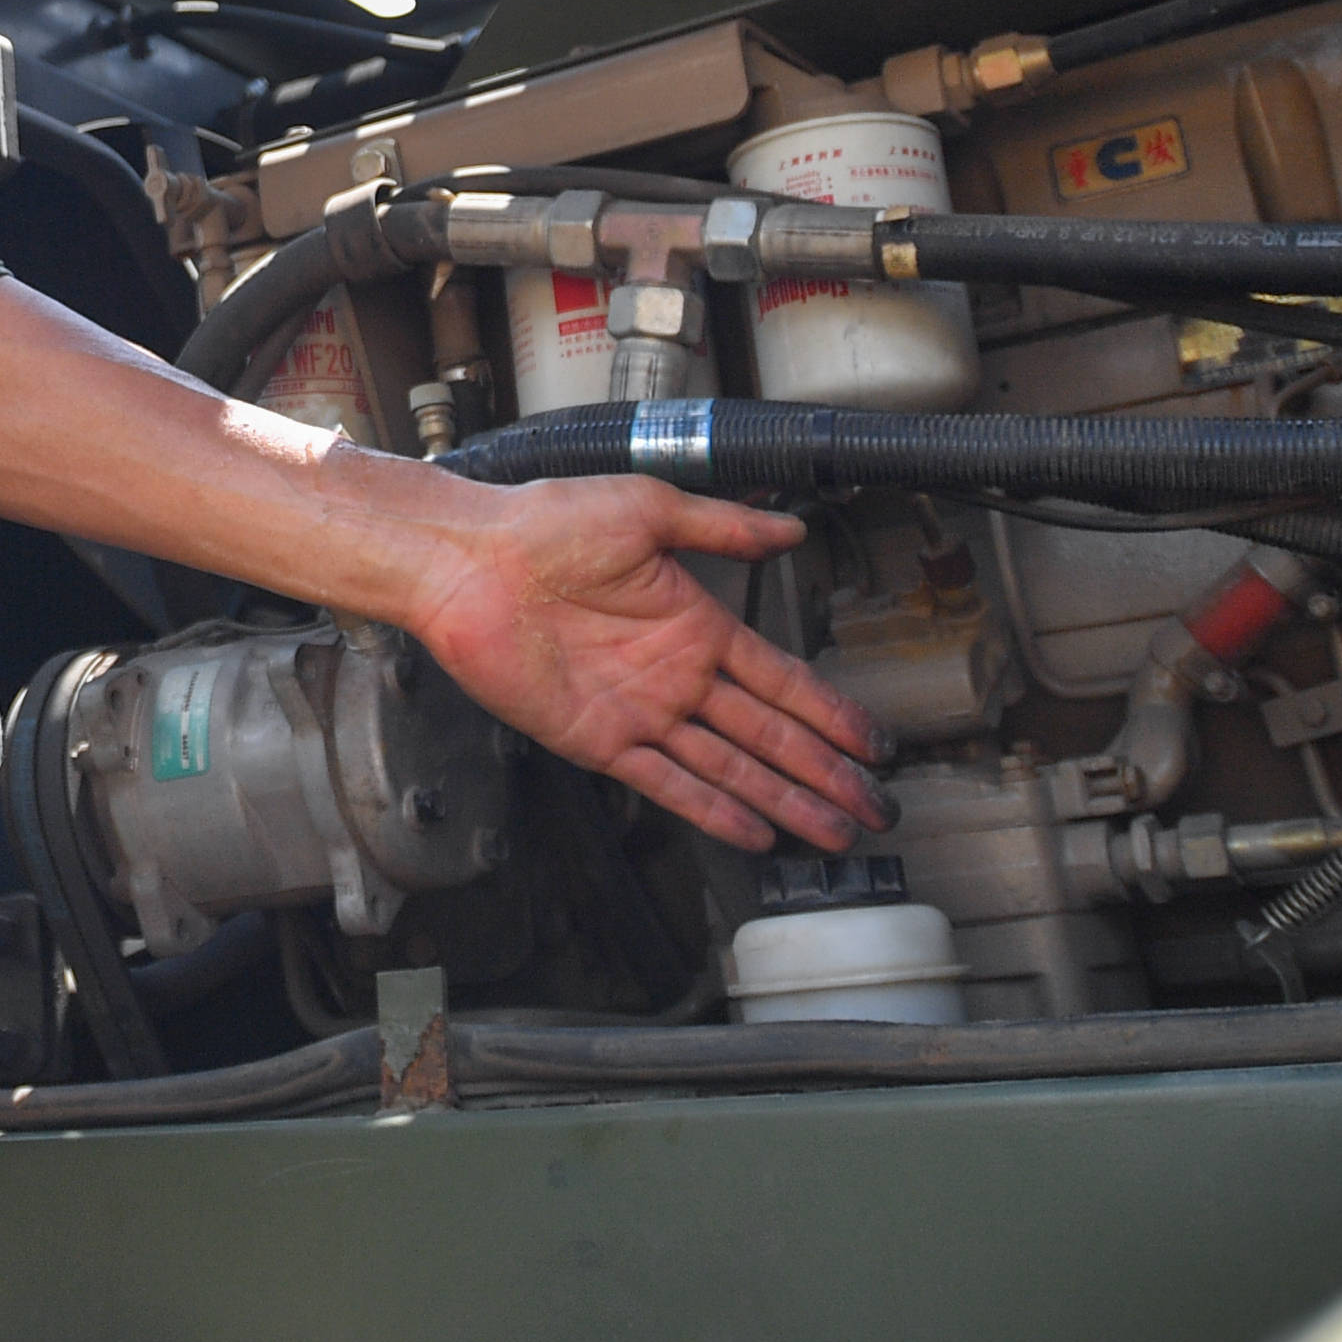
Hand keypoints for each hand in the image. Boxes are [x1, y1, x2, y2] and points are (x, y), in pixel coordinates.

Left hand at [394, 479, 886, 849]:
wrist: (469, 560)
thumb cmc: (543, 523)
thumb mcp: (648, 509)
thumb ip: (722, 527)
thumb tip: (788, 528)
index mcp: (695, 623)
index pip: (781, 681)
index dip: (829, 713)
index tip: (870, 742)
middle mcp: (675, 675)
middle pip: (768, 736)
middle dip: (824, 773)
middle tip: (872, 807)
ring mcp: (640, 712)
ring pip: (729, 768)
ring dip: (783, 800)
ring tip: (832, 832)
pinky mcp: (598, 740)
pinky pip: (665, 784)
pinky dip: (711, 810)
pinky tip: (754, 832)